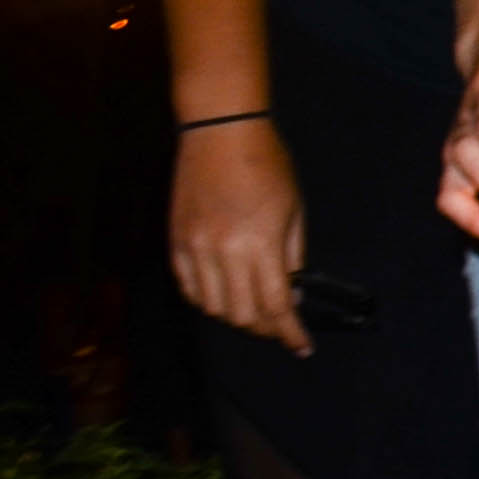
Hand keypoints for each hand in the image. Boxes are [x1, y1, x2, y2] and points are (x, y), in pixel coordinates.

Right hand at [169, 117, 310, 351]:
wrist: (220, 132)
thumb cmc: (268, 165)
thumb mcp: (295, 210)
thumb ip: (292, 256)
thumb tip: (291, 292)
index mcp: (261, 244)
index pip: (277, 305)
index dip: (290, 333)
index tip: (302, 347)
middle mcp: (225, 252)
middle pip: (242, 314)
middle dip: (265, 328)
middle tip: (279, 327)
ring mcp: (195, 247)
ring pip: (212, 307)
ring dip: (235, 317)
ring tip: (252, 312)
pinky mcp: (176, 241)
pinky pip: (188, 287)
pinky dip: (206, 300)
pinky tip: (222, 296)